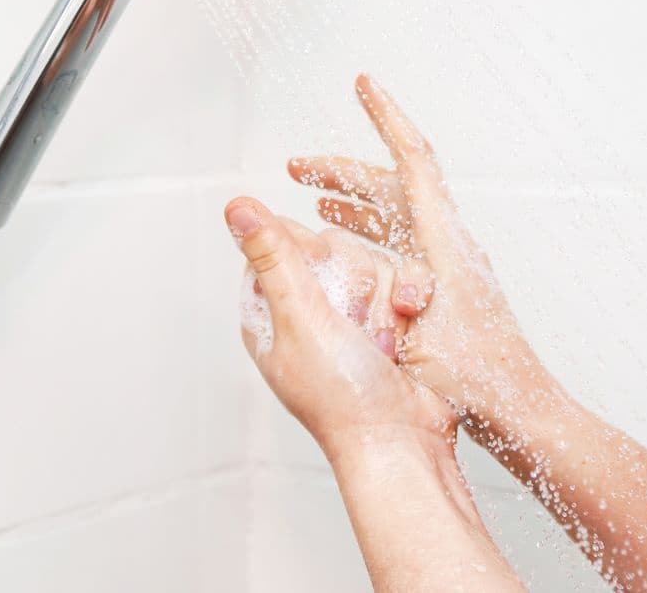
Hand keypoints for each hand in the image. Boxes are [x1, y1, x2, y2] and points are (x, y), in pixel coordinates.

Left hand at [225, 196, 451, 458]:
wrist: (405, 440)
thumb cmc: (343, 398)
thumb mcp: (301, 319)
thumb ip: (274, 258)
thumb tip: (237, 207)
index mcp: (271, 312)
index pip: (282, 241)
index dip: (308, 252)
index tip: (320, 282)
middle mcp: (309, 311)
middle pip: (335, 246)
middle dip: (356, 284)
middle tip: (353, 325)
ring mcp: (353, 316)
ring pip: (375, 260)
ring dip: (385, 302)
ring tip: (380, 345)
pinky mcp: (392, 319)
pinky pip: (405, 279)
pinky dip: (409, 306)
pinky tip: (404, 338)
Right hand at [288, 75, 558, 443]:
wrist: (522, 415)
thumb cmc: (478, 382)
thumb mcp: (415, 330)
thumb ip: (374, 285)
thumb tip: (324, 246)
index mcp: (445, 242)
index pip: (413, 161)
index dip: (386, 117)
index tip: (362, 83)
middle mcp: (448, 245)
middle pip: (392, 186)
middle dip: (342, 168)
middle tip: (294, 166)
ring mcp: (447, 267)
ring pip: (394, 216)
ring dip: (352, 201)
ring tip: (310, 196)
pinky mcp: (443, 291)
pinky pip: (399, 246)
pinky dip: (367, 234)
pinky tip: (343, 247)